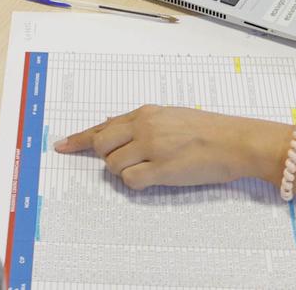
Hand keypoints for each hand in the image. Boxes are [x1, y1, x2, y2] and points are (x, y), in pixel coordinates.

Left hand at [54, 106, 292, 191]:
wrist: (233, 140)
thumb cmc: (206, 129)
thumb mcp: (169, 116)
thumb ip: (141, 123)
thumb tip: (112, 128)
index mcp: (144, 113)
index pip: (103, 126)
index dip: (80, 139)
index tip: (62, 146)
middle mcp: (143, 126)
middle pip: (102, 145)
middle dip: (108, 158)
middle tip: (128, 163)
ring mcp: (151, 147)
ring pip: (114, 166)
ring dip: (128, 171)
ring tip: (154, 168)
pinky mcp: (160, 169)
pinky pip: (131, 181)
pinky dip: (138, 183)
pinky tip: (156, 177)